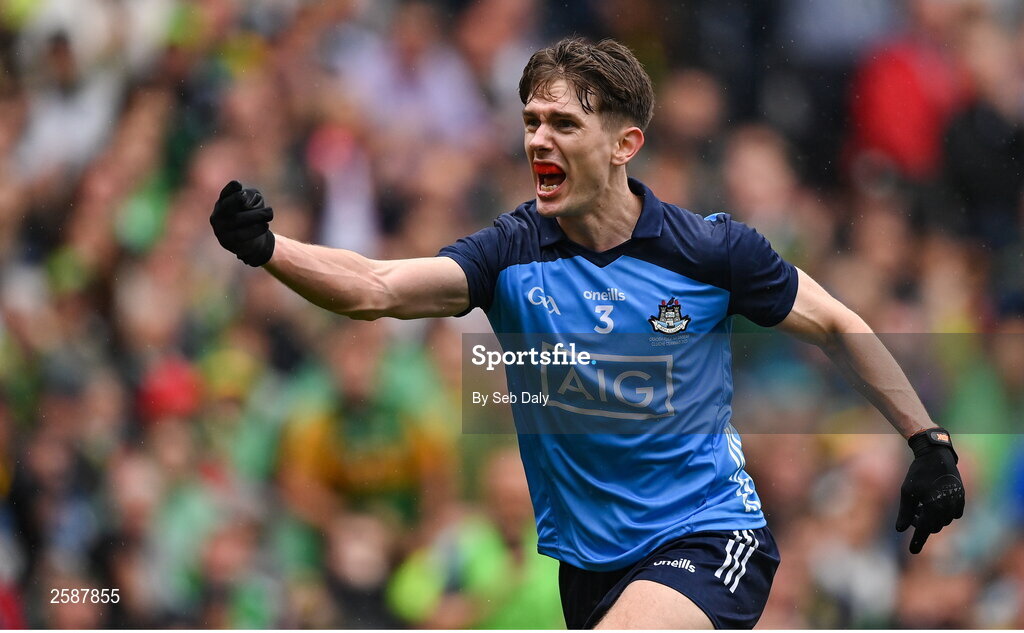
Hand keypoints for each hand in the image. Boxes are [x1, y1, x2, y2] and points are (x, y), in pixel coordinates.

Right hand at [210, 180, 275, 265]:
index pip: (225, 193)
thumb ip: (251, 197)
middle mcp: (217, 215)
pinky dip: (255, 229)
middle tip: (247, 196)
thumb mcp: (254, 203)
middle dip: (237, 199)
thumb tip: (246, 203)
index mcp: (223, 203)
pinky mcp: (226, 242)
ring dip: (255, 215)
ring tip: (269, 213)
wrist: (252, 242)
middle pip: (227, 205)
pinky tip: (265, 225)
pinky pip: (240, 235)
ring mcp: (219, 229)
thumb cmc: (252, 217)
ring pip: (236, 220)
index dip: (230, 188)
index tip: (238, 184)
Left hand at [896, 428, 964, 553]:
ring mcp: (957, 504)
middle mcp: (948, 509)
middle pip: (933, 527)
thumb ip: (905, 513)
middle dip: (922, 523)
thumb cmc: (918, 474)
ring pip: (943, 521)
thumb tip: (900, 530)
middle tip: (913, 511)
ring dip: (932, 518)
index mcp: (933, 508)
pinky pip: (953, 514)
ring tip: (922, 504)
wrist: (937, 456)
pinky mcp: (962, 499)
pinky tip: (934, 502)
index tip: (912, 552)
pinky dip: (943, 512)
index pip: (924, 531)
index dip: (917, 541)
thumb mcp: (907, 492)